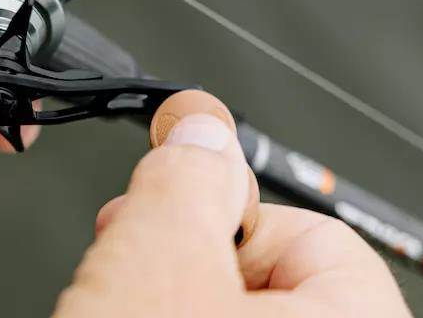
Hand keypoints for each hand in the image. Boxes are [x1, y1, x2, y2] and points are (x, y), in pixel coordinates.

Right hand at [53, 90, 412, 317]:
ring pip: (231, 316)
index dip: (218, 211)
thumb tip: (202, 124)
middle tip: (130, 273)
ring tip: (119, 312)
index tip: (163, 211)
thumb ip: (184, 179)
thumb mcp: (157, 263)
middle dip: (181, 259)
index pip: (303, 228)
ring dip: (166, 303)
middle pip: (262, 275)